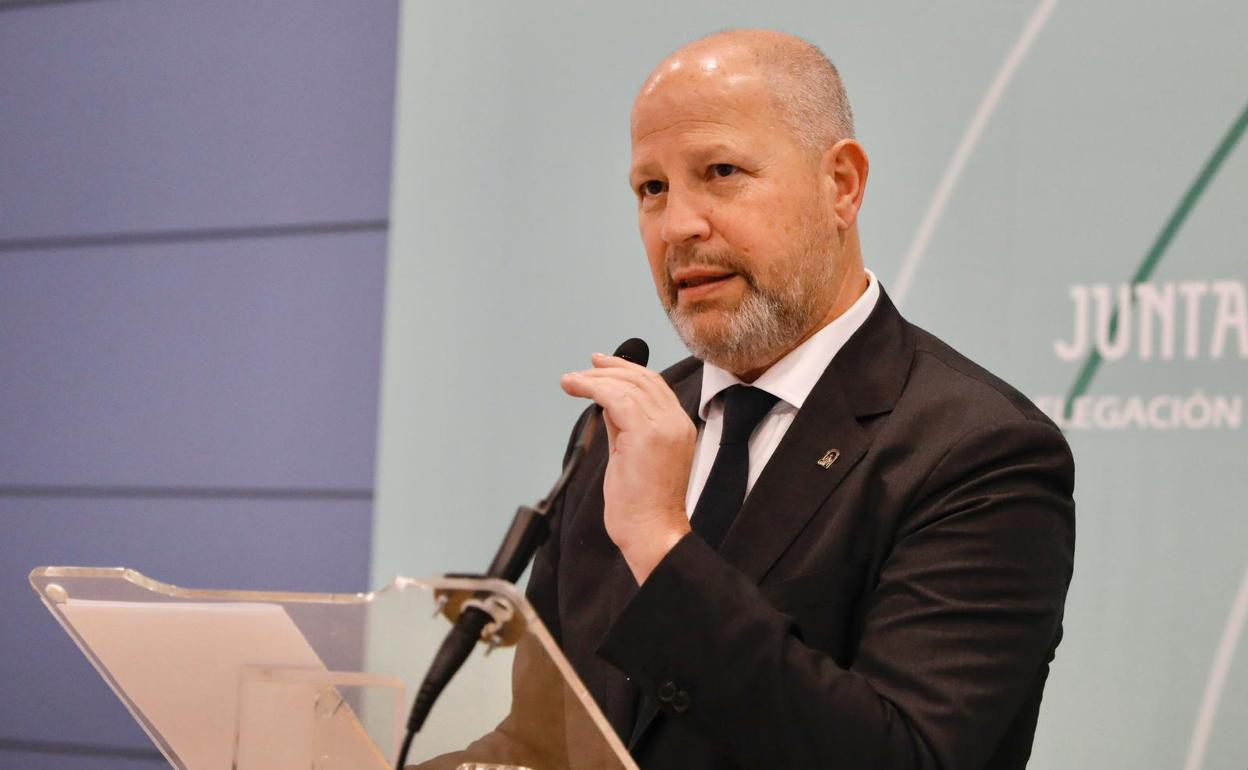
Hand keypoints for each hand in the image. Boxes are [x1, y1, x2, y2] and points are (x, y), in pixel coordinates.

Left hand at [560, 352, 694, 582]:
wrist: (652, 532)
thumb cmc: (642, 506)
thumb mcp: (632, 455)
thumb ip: (623, 428)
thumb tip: (607, 405)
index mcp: (678, 426)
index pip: (655, 385)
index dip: (627, 370)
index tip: (601, 365)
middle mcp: (675, 422)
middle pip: (644, 379)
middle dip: (610, 368)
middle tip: (584, 368)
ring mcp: (663, 427)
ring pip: (628, 385)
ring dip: (595, 378)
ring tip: (572, 380)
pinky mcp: (645, 435)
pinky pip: (616, 398)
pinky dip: (593, 388)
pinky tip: (576, 387)